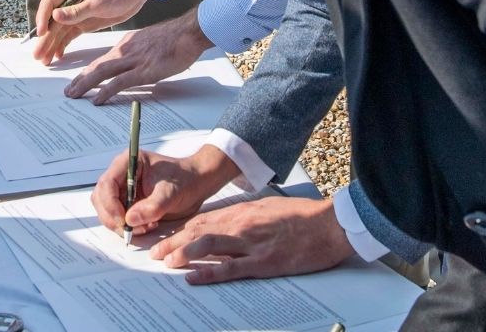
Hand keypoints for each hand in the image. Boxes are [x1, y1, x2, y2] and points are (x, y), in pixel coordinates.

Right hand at [31, 0, 153, 62]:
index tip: (42, 34)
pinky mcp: (84, 23)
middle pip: (52, 22)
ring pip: (59, 31)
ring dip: (51, 44)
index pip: (49, 4)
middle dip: (44, 39)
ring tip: (44, 60)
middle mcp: (70, 2)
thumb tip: (55, 16)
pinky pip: (69, 35)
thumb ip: (76, 11)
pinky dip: (63, 45)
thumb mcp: (97, 2)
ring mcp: (76, 14)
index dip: (43, 19)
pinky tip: (58, 55)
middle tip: (37, 55)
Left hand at [63, 11, 212, 103]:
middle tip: (68, 90)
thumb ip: (140, 52)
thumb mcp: (152, 41)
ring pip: (102, 72)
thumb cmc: (176, 38)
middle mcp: (126, 50)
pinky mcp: (144, 71)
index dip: (89, 70)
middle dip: (80, 79)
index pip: (104, 58)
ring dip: (85, 85)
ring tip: (73, 95)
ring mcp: (134, 60)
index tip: (79, 79)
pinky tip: (97, 99)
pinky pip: (120, 82)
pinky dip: (105, 91)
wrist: (189, 32)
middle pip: (97, 65)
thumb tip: (136, 64)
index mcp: (128, 43)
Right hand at [92, 145, 242, 236]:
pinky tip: (146, 226)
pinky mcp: (128, 203)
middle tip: (130, 230)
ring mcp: (123, 190)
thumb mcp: (171, 193)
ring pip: (106, 211)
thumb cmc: (185, 180)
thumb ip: (152, 206)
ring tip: (144, 227)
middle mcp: (121, 175)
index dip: (110, 204)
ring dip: (120, 224)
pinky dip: (128, 227)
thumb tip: (129, 220)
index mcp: (128, 162)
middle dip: (112, 217)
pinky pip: (117, 218)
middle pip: (101, 198)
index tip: (123, 220)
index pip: (107, 183)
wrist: (196, 185)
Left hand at [148, 196, 352, 284]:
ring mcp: (250, 243)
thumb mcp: (269, 208)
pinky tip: (193, 277)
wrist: (329, 225)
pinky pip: (230, 268)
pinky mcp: (263, 261)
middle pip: (198, 231)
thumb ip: (247, 215)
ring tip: (166, 262)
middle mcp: (241, 224)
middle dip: (174, 242)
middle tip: (156, 253)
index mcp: (243, 211)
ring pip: (207, 245)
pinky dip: (208, 272)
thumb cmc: (303, 216)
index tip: (166, 237)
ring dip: (183, 253)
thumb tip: (229, 223)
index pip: (203, 220)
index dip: (181, 230)